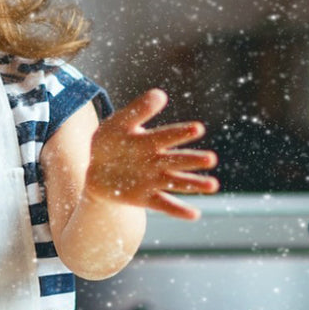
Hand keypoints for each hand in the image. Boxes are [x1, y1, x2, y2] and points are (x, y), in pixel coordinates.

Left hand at [85, 89, 218, 219]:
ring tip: (213, 185)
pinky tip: (194, 215)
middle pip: (177, 160)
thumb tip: (161, 94)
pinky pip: (164, 205)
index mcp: (150, 140)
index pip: (168, 135)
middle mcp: (156, 160)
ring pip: (177, 182)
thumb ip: (138, 110)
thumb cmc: (110, 142)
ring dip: (194, 184)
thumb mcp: (118, 123)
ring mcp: (153, 180)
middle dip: (193, 160)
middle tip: (210, 159)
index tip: (198, 128)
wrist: (95, 169)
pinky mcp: (146, 198)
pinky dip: (178, 211)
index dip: (181, 132)